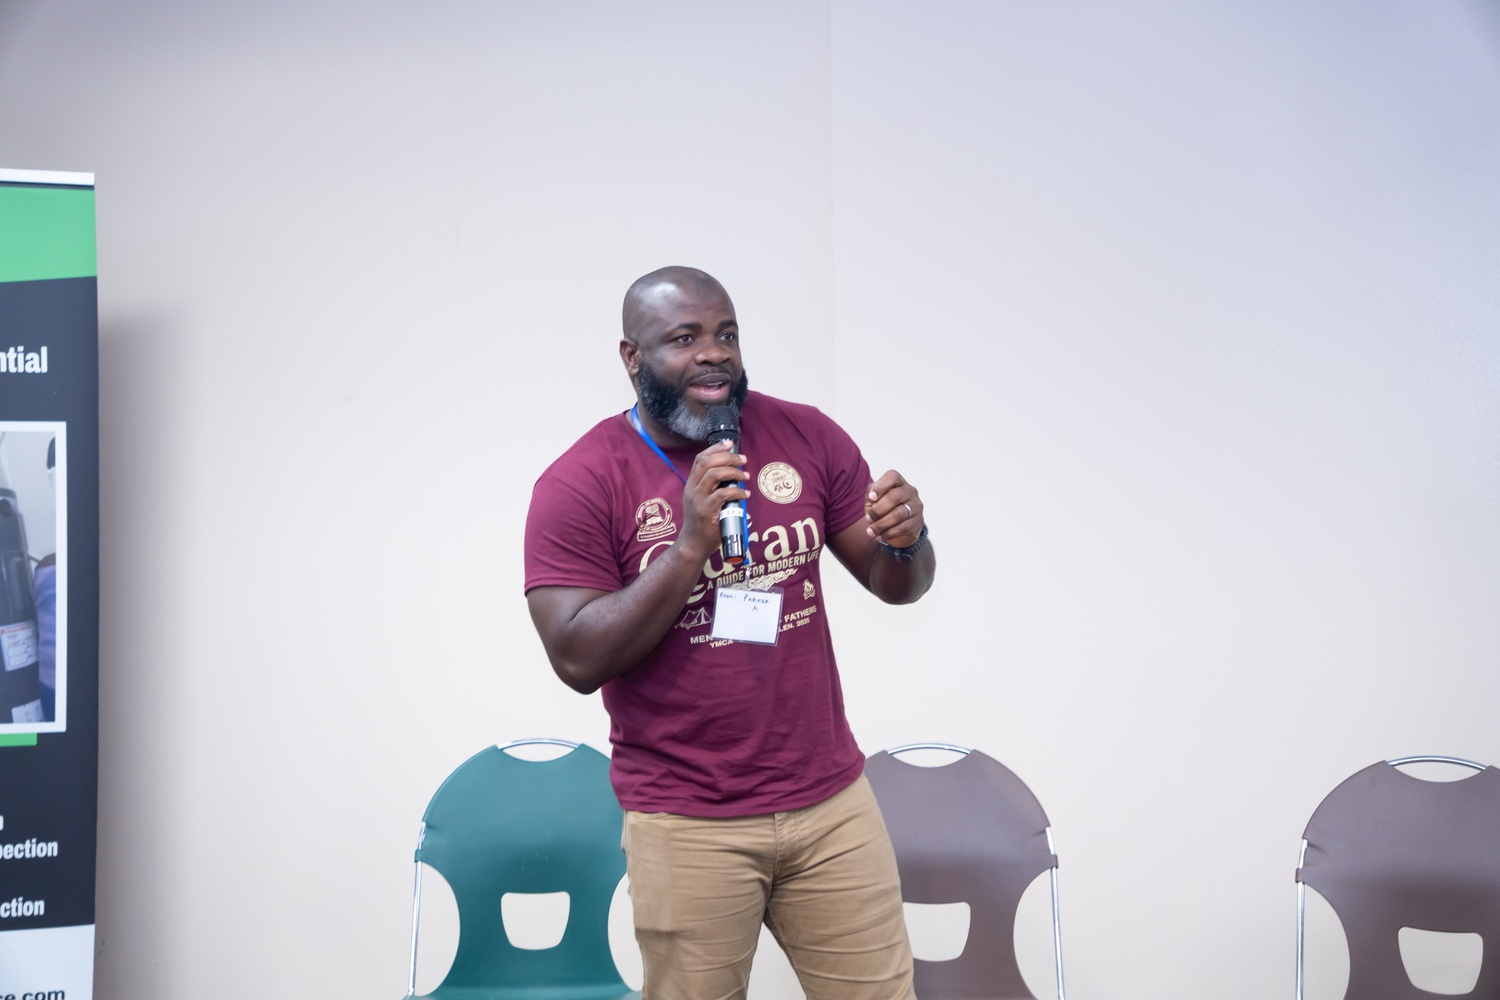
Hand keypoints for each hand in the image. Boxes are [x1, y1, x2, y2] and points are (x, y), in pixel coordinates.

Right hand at [680, 440, 749, 558]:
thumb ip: (712, 488)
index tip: (730, 444)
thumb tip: (733, 474)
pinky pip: (723, 494)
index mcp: (691, 484)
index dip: (715, 448)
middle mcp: (692, 489)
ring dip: (734, 472)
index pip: (700, 459)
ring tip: (746, 476)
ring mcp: (699, 499)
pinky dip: (737, 491)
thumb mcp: (702, 500)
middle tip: (743, 460)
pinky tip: (745, 494)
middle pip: (707, 462)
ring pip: (714, 474)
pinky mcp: (707, 511)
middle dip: (728, 457)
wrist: (693, 545)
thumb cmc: (702, 523)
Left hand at [864, 470, 923, 547]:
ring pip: (899, 514)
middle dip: (878, 509)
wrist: (897, 528)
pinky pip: (903, 527)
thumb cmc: (882, 509)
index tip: (871, 498)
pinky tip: (879, 537)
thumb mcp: (873, 500)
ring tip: (870, 531)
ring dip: (881, 524)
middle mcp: (910, 491)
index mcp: (899, 482)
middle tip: (868, 518)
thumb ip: (871, 493)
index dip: (881, 486)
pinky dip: (888, 533)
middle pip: (895, 496)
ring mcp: (916, 507)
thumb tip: (872, 496)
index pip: (892, 476)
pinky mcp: (918, 522)